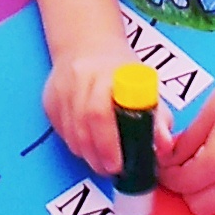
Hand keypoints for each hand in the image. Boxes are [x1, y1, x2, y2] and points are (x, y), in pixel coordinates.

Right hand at [43, 40, 170, 179]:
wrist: (86, 43)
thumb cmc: (121, 68)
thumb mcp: (146, 85)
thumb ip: (158, 116)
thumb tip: (165, 146)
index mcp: (107, 74)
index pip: (99, 114)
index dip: (108, 144)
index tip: (119, 165)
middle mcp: (79, 80)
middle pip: (82, 129)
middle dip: (98, 157)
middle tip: (112, 171)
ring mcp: (60, 91)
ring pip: (70, 135)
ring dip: (87, 155)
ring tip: (103, 162)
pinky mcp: (49, 101)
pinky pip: (61, 132)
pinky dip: (76, 145)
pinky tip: (89, 146)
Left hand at [161, 51, 214, 214]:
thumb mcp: (209, 111)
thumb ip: (186, 142)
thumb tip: (171, 157)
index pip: (181, 184)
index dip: (167, 174)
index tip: (165, 163)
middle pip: (198, 206)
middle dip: (185, 189)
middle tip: (181, 166)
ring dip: (206, 195)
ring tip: (203, 168)